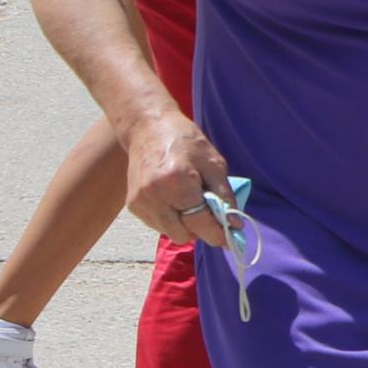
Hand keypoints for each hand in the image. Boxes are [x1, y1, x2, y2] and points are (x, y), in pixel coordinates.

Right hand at [119, 108, 237, 242]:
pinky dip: (172, 219)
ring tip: (191, 202)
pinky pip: (159, 225)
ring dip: (186, 226)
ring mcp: (141, 202)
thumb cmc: (186, 142)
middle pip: (184, 233)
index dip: (217, 233)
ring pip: (171, 233)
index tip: (230, 238)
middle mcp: (155, 196)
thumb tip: (234, 225)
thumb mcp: (214, 164)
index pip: (199, 222)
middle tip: (212, 216)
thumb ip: (224, 196)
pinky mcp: (133, 205)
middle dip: (201, 230)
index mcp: (177, 182)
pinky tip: (175, 200)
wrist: (148, 129)